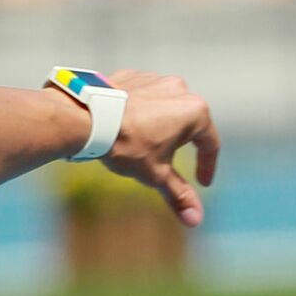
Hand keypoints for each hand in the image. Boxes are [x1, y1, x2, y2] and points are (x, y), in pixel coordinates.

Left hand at [98, 69, 218, 227]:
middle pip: (186, 123)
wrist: (85, 118)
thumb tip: (196, 220)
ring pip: (163, 107)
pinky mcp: (130, 75)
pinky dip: (137, 111)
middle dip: (179, 145)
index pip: (209, 144)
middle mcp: (179, 89)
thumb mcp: (156, 174)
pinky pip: (141, 96)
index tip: (202, 182)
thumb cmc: (125, 145)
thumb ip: (179, 194)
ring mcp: (153, 78)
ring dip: (157, 125)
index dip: (207, 166)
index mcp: (195, 111)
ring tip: (141, 144)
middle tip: (167, 161)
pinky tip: (124, 126)